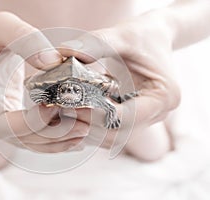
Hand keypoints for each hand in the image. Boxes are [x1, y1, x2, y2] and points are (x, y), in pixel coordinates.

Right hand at [0, 12, 87, 151]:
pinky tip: (72, 134)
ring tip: (82, 131)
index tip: (55, 107)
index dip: (30, 122)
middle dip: (50, 135)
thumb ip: (25, 39)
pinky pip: (30, 135)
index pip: (0, 124)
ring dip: (56, 140)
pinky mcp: (10, 118)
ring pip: (26, 141)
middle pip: (17, 137)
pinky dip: (52, 137)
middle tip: (81, 126)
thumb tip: (53, 62)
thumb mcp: (2, 25)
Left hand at [60, 14, 180, 147]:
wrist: (154, 37)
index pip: (125, 118)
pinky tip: (76, 113)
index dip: (95, 116)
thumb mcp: (122, 35)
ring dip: (87, 130)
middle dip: (87, 125)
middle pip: (117, 134)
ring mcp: (145, 119)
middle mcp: (156, 114)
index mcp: (162, 97)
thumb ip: (95, 44)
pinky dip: (91, 127)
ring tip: (66, 112)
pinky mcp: (133, 119)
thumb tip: (65, 53)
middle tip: (63, 110)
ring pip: (112, 139)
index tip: (71, 104)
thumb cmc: (143, 35)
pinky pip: (110, 132)